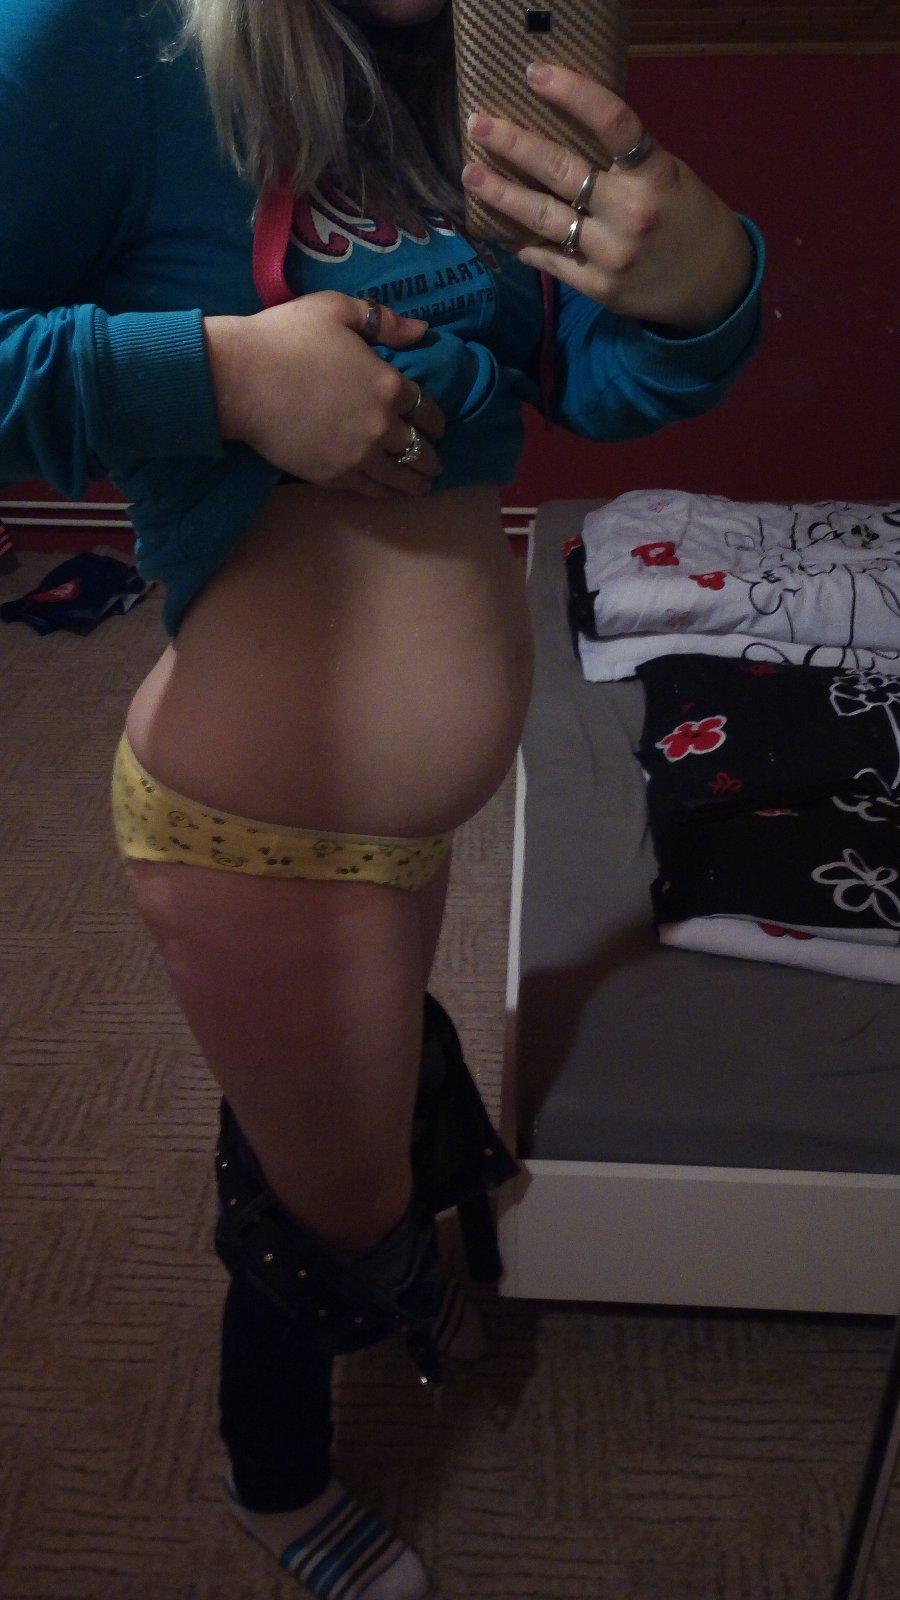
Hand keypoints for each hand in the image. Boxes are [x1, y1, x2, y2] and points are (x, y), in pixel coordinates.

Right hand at [204, 292, 444, 496]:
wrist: (241, 379)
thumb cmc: (286, 336)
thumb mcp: (337, 309)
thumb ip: (382, 320)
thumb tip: (421, 329)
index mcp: (388, 384)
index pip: (427, 408)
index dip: (436, 419)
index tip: (438, 426)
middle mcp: (381, 425)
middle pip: (418, 447)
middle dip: (431, 455)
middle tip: (436, 463)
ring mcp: (358, 455)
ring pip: (399, 475)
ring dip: (416, 481)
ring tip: (424, 486)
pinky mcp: (333, 476)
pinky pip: (369, 489)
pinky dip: (385, 492)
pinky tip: (390, 492)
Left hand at [461, 64, 753, 334]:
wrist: (711, 284)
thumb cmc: (686, 216)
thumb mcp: (668, 173)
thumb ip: (625, 158)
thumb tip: (565, 128)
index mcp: (655, 174)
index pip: (612, 123)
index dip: (572, 94)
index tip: (535, 74)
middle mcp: (631, 212)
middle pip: (561, 171)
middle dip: (513, 145)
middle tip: (478, 125)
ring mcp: (611, 254)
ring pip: (544, 217)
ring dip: (502, 194)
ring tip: (472, 176)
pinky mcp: (597, 287)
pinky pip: (549, 258)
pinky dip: (521, 241)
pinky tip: (498, 226)